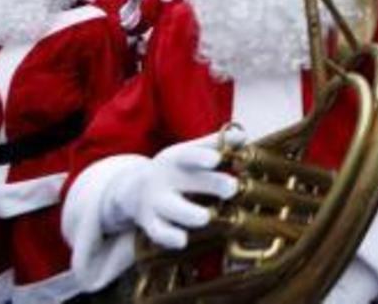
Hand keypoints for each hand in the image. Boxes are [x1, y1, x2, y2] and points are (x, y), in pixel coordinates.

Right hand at [116, 130, 243, 249]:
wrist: (134, 188)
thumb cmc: (177, 169)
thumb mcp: (190, 152)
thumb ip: (215, 144)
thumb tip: (242, 137)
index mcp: (177, 158)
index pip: (189, 154)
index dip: (202, 156)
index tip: (217, 159)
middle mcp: (166, 178)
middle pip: (187, 181)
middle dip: (211, 184)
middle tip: (233, 188)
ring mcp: (157, 201)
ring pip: (172, 208)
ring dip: (189, 213)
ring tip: (206, 217)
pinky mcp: (151, 223)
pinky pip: (159, 232)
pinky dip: (170, 237)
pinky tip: (183, 240)